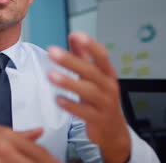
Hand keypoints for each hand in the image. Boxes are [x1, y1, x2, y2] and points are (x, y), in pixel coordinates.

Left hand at [48, 32, 130, 162]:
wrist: (114, 130)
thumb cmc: (101, 99)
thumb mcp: (95, 77)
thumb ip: (84, 57)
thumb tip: (74, 37)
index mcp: (107, 74)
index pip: (101, 56)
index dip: (90, 45)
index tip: (75, 35)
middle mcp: (108, 87)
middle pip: (91, 71)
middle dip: (71, 61)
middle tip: (52, 52)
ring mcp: (105, 104)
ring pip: (88, 91)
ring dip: (69, 82)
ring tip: (51, 75)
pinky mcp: (98, 119)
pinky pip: (85, 112)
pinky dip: (71, 105)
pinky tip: (58, 99)